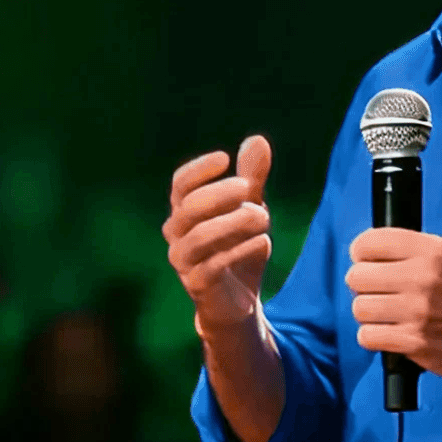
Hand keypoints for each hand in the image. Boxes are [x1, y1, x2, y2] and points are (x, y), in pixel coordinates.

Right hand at [164, 138, 274, 335]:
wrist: (236, 301)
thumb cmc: (237, 247)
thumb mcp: (250, 209)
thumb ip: (252, 178)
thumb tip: (257, 139)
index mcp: (184, 211)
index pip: (181, 184)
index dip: (199, 169)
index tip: (225, 158)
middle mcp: (177, 234)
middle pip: (189, 207)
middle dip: (220, 194)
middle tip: (250, 188)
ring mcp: (183, 261)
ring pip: (200, 236)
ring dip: (233, 222)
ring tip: (263, 216)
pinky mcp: (198, 285)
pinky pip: (214, 265)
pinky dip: (240, 250)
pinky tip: (264, 241)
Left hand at [346, 229, 441, 390]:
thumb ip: (423, 252)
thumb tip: (385, 252)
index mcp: (434, 251)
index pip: (370, 242)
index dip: (362, 252)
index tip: (366, 260)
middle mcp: (421, 278)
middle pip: (357, 276)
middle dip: (363, 285)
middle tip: (377, 291)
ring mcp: (416, 312)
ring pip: (359, 308)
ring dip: (368, 313)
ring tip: (384, 315)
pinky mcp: (414, 342)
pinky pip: (368, 337)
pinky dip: (374, 337)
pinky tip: (388, 334)